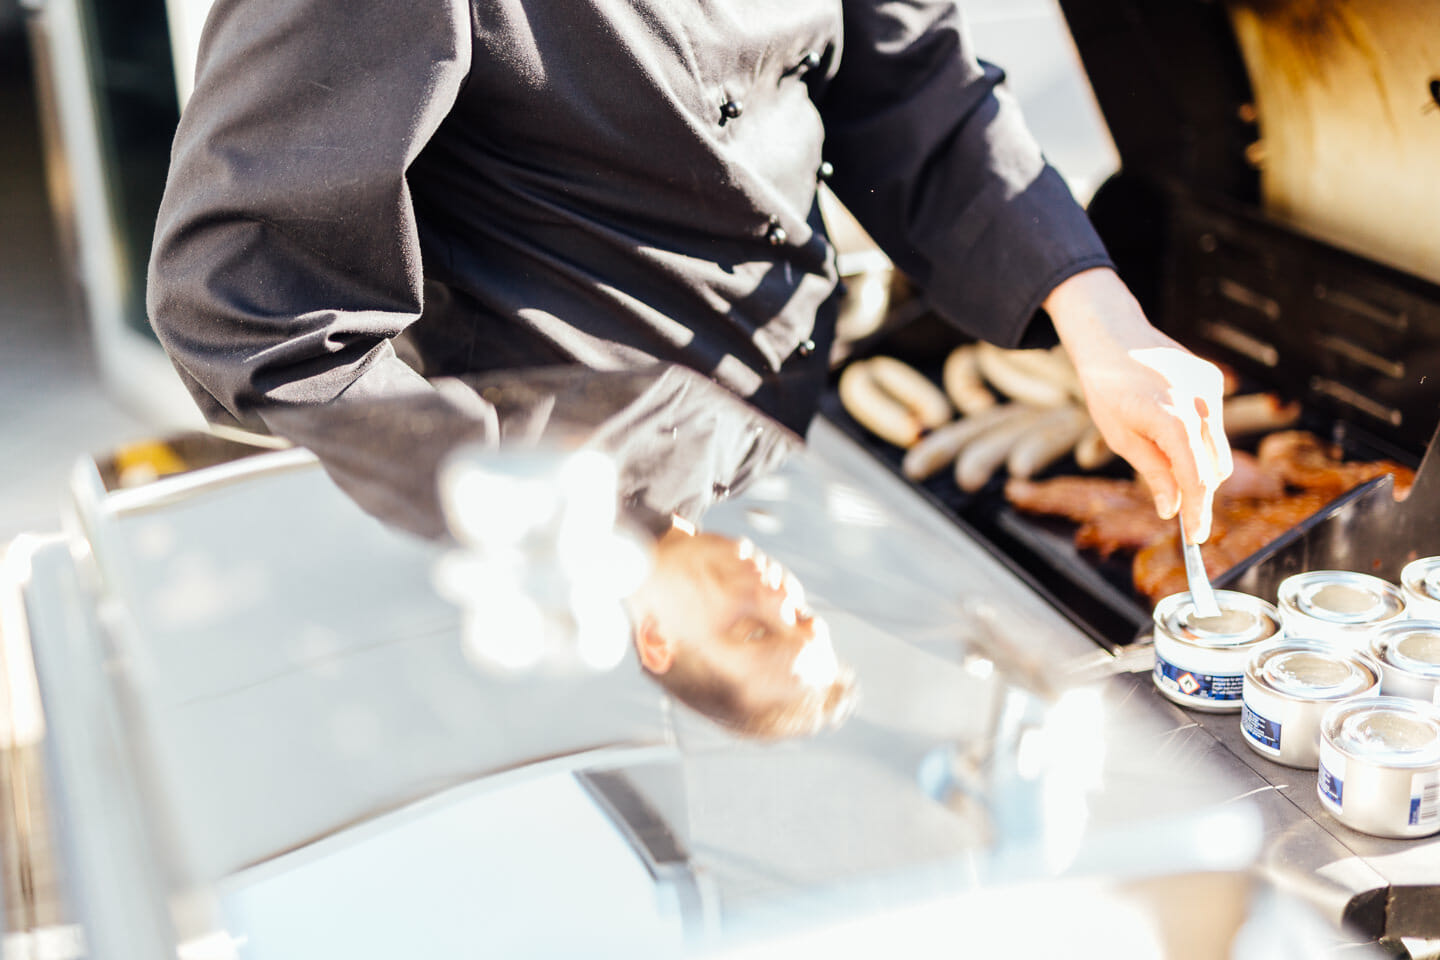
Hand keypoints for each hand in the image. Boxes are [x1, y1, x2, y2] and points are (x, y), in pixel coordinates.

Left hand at [1046, 268, 1231, 541]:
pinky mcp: (1214, 380)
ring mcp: (1211, 389)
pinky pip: (1214, 422)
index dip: (1198, 513)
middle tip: (1181, 512)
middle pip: (1215, 468)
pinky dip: (1199, 434)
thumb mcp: (1121, 438)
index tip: (1195, 537)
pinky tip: (1170, 420)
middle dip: (1200, 493)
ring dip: (1199, 463)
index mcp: (1172, 421)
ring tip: (1162, 453)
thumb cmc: (1108, 390)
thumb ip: (1152, 473)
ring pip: (1218, 447)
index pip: (1196, 480)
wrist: (1113, 338)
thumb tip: (1171, 508)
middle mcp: (1199, 403)